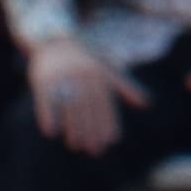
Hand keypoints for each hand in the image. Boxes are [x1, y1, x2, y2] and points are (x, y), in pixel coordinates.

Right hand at [27, 37, 126, 153]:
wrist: (54, 40)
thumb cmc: (85, 58)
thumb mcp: (107, 68)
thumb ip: (125, 86)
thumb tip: (147, 103)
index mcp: (98, 73)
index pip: (105, 102)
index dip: (109, 121)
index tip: (112, 140)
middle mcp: (82, 74)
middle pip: (88, 107)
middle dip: (92, 130)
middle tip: (95, 150)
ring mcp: (62, 76)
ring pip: (69, 105)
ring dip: (73, 127)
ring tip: (76, 146)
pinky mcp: (43, 79)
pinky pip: (45, 100)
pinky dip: (47, 116)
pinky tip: (50, 132)